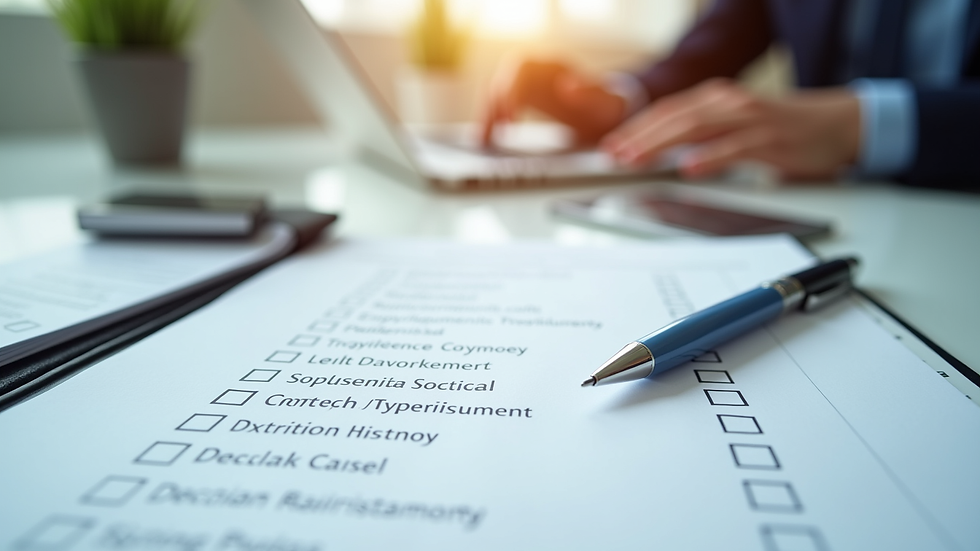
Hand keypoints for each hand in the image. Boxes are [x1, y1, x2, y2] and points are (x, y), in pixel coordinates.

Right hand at [481, 59, 626, 145]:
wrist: (611, 114)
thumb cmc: (609, 108)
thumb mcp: (606, 104)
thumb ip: (590, 94)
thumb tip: (567, 85)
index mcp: (555, 67)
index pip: (522, 68)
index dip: (511, 90)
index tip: (509, 116)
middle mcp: (539, 72)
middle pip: (504, 80)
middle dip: (495, 105)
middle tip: (493, 133)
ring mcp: (530, 85)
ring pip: (498, 92)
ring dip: (488, 114)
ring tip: (483, 140)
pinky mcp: (525, 100)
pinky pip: (502, 106)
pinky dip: (492, 120)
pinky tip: (486, 139)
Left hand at [601, 79, 861, 179]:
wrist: (836, 125)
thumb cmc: (782, 130)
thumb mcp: (734, 129)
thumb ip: (702, 137)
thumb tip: (663, 156)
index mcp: (716, 100)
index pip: (667, 112)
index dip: (636, 127)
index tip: (610, 146)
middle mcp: (729, 103)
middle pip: (674, 117)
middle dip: (639, 137)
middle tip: (614, 156)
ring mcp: (749, 119)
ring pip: (696, 127)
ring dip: (661, 144)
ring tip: (636, 160)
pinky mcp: (770, 139)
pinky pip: (734, 147)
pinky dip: (709, 157)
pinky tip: (688, 168)